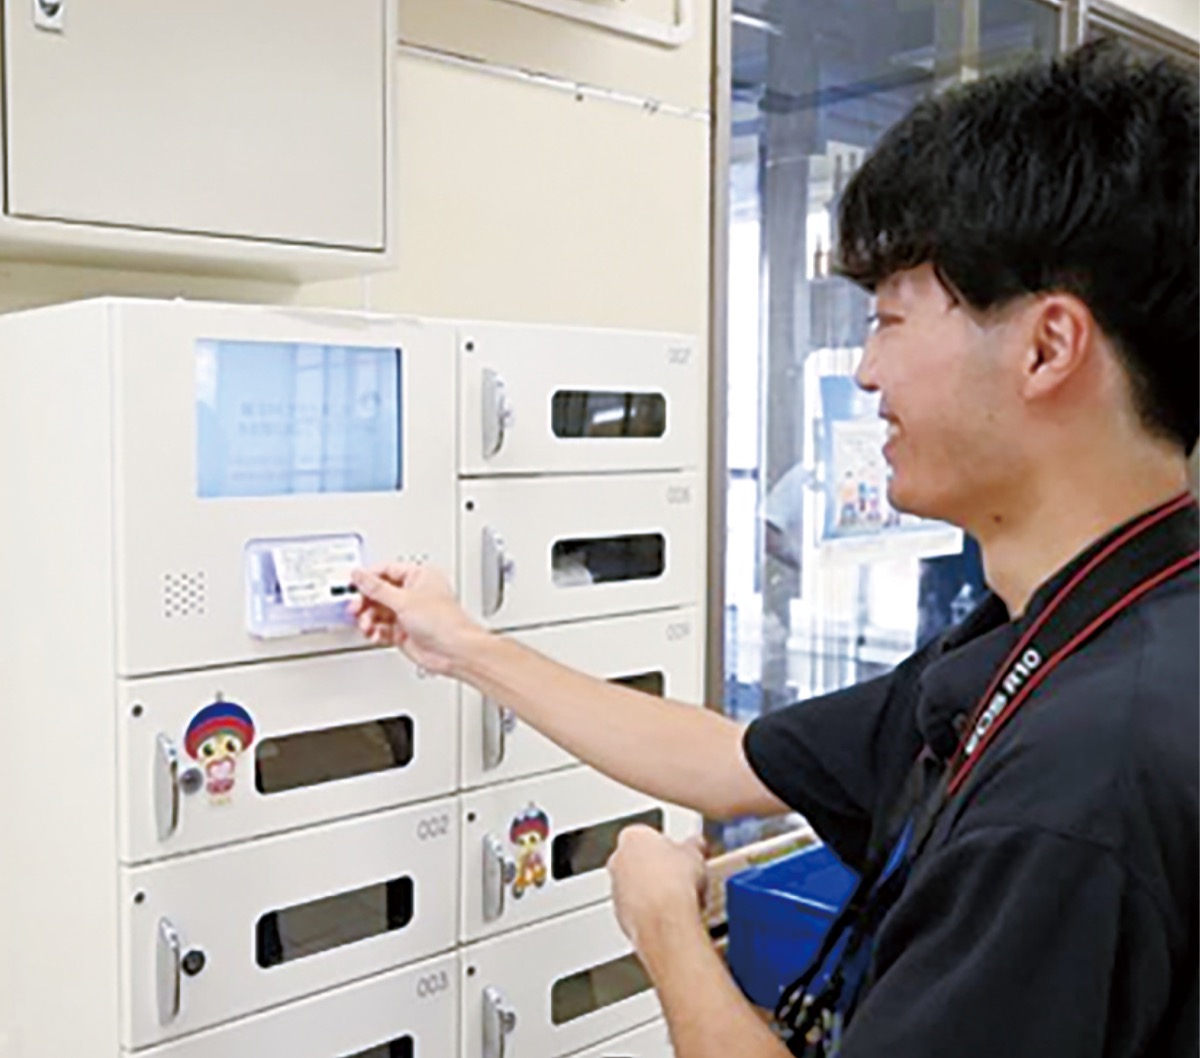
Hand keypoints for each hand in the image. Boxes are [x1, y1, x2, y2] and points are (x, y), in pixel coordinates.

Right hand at [348, 563, 486, 675]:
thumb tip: (359, 575)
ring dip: (368, 618)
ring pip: (378, 611)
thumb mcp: (404, 600)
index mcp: (419, 576)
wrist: (455, 651)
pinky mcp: (404, 632)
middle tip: (355, 608)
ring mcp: (409, 613)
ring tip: (367, 625)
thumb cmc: (443, 622)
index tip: (351, 585)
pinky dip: (375, 631)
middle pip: (379, 592)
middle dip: (365, 601)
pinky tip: (374, 634)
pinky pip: (382, 628)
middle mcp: (414, 593)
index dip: (367, 578)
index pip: (386, 570)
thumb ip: (377, 588)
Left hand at [608, 825, 707, 950]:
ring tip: (679, 899)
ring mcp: (616, 888)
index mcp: (633, 837)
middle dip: (659, 869)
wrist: (666, 919)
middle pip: (639, 861)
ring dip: (653, 891)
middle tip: (682, 877)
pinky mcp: (619, 914)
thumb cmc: (674, 883)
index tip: (682, 855)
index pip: (649, 836)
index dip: (669, 847)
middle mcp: (618, 860)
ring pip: (636, 886)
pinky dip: (650, 911)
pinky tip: (670, 915)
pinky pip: (636, 909)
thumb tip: (697, 844)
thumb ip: (693, 845)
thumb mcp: (695, 854)